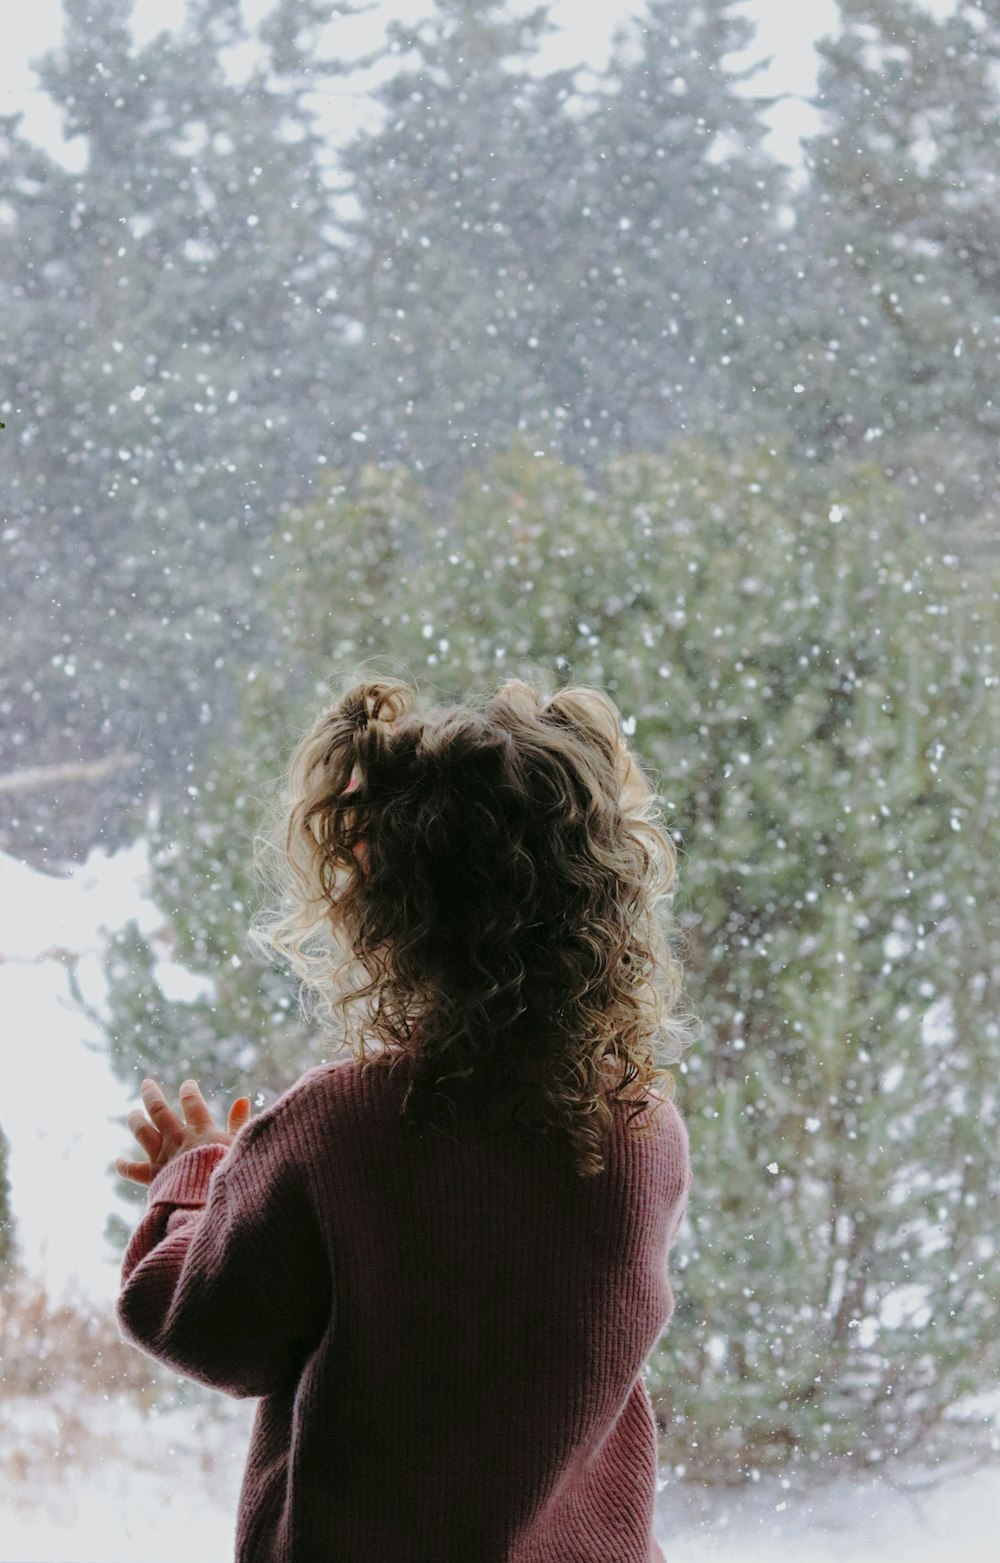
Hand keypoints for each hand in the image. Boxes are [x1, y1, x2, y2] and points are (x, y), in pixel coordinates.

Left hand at [114, 1077, 252, 1185]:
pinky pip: (133, 1170)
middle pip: (159, 1110)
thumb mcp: (238, 1146)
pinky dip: (124, 1166)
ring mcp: (163, 1156)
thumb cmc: (228, 1175)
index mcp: (200, 1130)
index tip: (187, 1084)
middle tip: (146, 1083)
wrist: (207, 1203)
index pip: (192, 1103)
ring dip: (136, 1121)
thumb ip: (239, 1123)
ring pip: (143, 1132)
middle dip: (152, 1095)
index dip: (189, 1091)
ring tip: (132, 1113)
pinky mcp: (153, 1177)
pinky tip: (117, 1161)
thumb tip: (243, 1099)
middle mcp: (177, 1139)